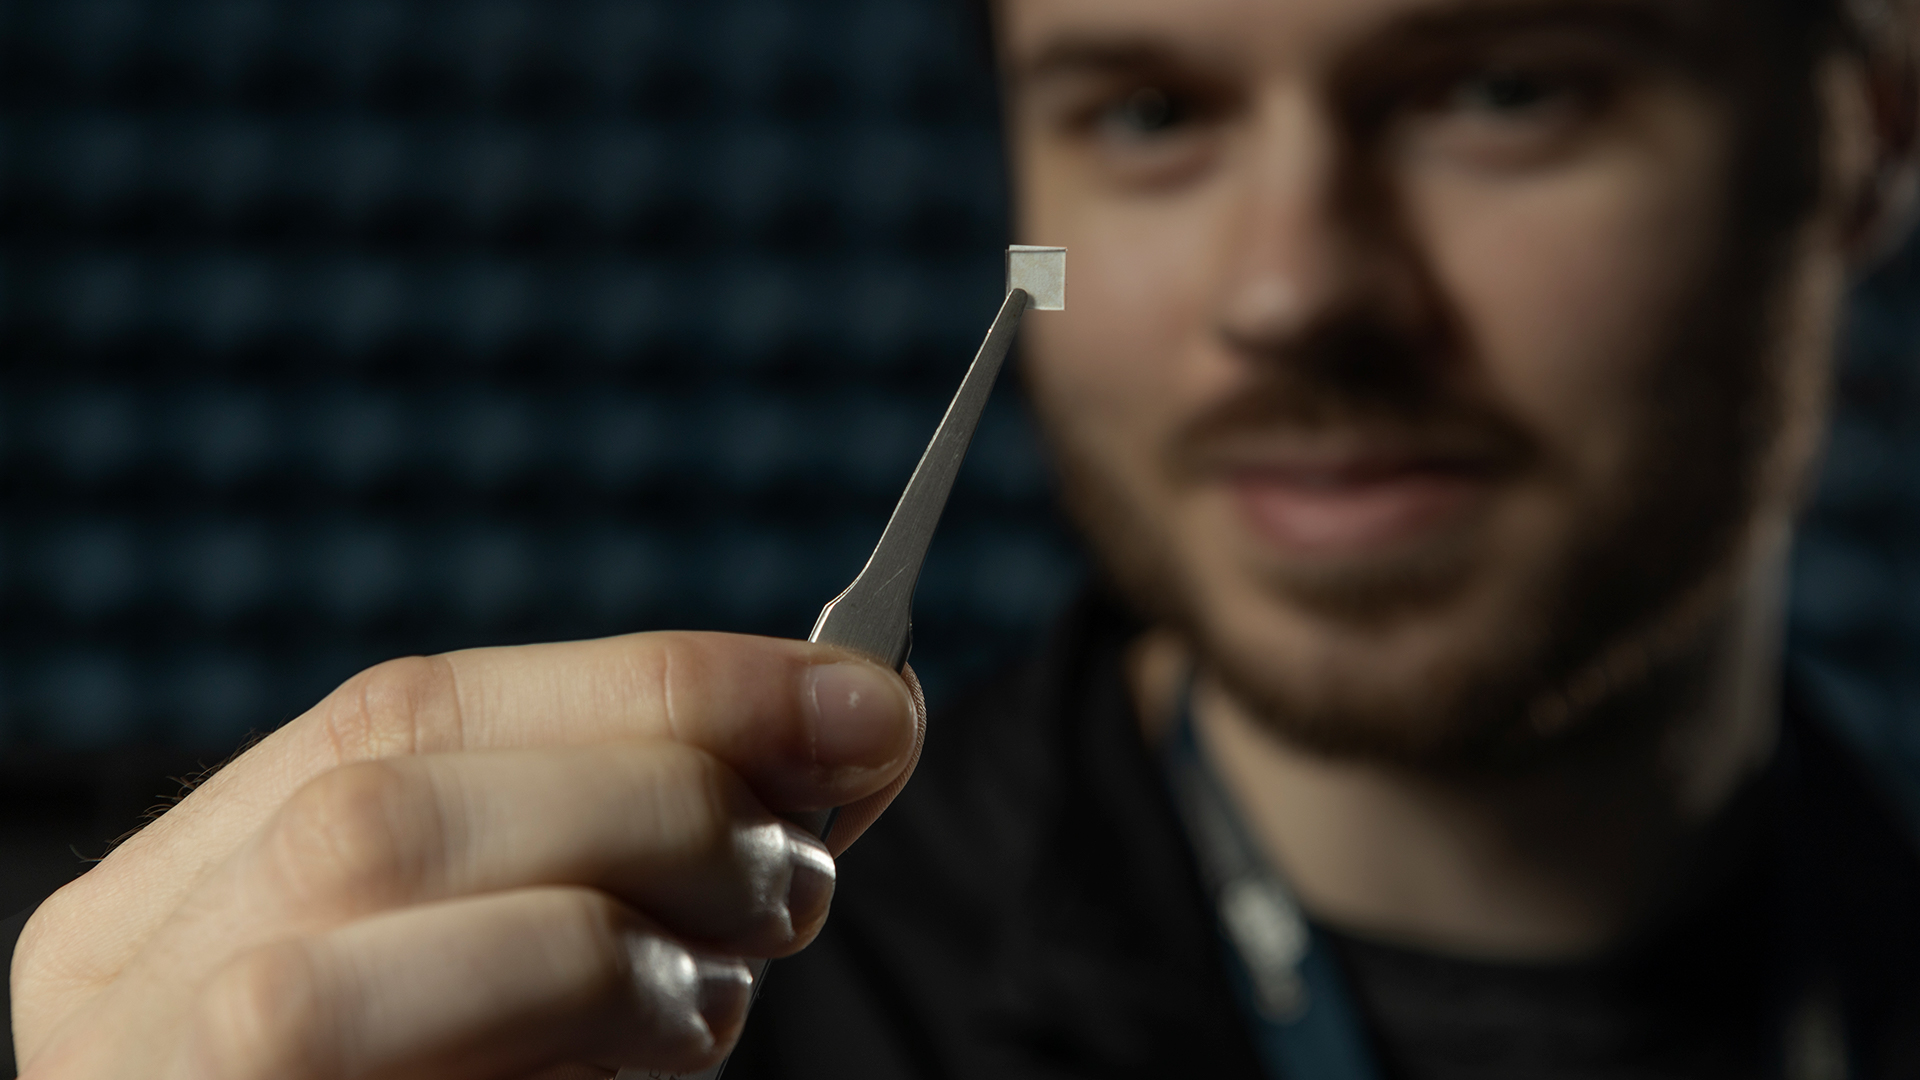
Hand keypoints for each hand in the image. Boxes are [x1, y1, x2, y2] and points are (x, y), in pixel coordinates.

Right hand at [10, 633, 924, 1078]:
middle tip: (804, 864)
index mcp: (168, 899)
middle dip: (658, 804)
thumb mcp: (466, 947)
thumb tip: (840, 723)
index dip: (655, 685)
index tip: (861, 695)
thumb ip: (584, 838)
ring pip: (394, 955)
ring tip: (727, 984)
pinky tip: (652, 1067)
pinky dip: (601, 1061)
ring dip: (637, 950)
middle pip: (389, 815)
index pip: (408, 711)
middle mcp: (136, 987)